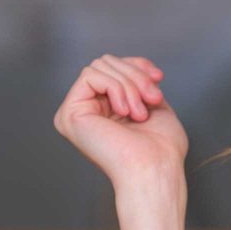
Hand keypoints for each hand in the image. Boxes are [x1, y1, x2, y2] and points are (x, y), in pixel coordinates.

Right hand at [53, 54, 188, 189]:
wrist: (156, 167)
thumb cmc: (161, 147)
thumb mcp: (152, 102)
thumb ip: (137, 83)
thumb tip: (134, 66)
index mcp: (105, 108)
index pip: (114, 67)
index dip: (138, 65)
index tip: (159, 77)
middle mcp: (87, 109)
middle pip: (106, 63)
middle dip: (136, 76)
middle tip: (154, 98)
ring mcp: (75, 112)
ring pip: (100, 66)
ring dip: (130, 84)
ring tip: (141, 112)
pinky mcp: (69, 113)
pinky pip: (90, 75)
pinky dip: (115, 87)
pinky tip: (125, 111)